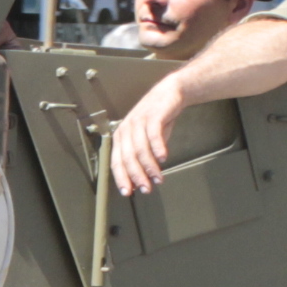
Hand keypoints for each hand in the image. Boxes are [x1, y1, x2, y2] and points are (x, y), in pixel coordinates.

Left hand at [109, 68, 191, 197]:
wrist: (169, 93)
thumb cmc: (156, 120)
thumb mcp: (146, 141)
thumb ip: (142, 159)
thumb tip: (140, 182)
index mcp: (120, 137)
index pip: (117, 161)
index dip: (122, 178)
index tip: (128, 192)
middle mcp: (126, 129)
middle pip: (128, 158)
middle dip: (137, 176)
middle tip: (147, 189)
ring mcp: (138, 122)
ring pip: (140, 149)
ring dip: (150, 167)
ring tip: (159, 178)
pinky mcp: (153, 116)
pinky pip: (153, 135)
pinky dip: (158, 148)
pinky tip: (163, 158)